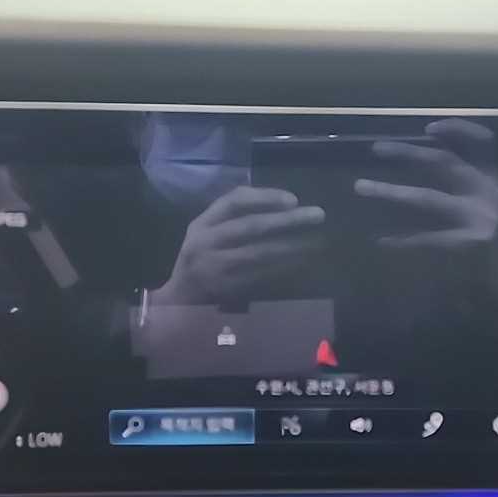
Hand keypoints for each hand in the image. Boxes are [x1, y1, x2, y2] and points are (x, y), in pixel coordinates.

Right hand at [153, 186, 324, 304]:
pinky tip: (303, 263)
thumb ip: (231, 214)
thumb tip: (279, 202)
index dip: (266, 197)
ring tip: (317, 241)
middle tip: (318, 215)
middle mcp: (206, 242)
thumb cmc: (200, 257)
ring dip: (292, 246)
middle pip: (252, 225)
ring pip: (260, 253)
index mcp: (202, 223)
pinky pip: (261, 276)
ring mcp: (216, 267)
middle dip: (288, 220)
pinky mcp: (226, 289)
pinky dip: (284, 268)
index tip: (294, 199)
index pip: (234, 200)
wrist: (179, 299)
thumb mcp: (205, 230)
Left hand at [354, 118, 497, 250]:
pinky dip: (405, 240)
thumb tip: (436, 146)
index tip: (428, 129)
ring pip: (428, 198)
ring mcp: (481, 219)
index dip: (458, 130)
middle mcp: (490, 192)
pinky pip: (429, 239)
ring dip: (393, 191)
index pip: (484, 141)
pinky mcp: (470, 247)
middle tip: (377, 148)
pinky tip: (383, 241)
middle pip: (444, 164)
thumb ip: (473, 173)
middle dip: (409, 154)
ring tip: (361, 186)